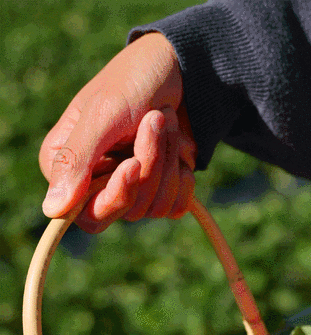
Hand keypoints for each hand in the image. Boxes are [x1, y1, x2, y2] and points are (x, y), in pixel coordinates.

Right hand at [39, 32, 196, 231]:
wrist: (181, 67)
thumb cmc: (134, 81)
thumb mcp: (102, 114)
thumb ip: (75, 160)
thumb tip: (51, 210)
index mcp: (68, 167)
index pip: (87, 215)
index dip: (115, 196)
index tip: (133, 164)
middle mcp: (96, 184)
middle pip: (126, 211)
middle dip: (149, 167)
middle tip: (156, 121)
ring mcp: (131, 190)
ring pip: (154, 208)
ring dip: (168, 161)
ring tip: (166, 120)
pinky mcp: (161, 190)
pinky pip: (175, 207)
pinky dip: (183, 175)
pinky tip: (179, 145)